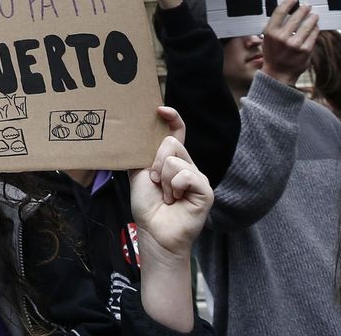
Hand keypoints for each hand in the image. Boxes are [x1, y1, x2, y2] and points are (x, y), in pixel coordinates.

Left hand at [129, 107, 212, 260]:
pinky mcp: (205, 190)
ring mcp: (198, 177)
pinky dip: (174, 187)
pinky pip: (186, 174)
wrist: (154, 232)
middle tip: (155, 183)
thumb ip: (142, 154)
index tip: (160, 109)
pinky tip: (176, 200)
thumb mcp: (139, 173)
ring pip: (175, 160)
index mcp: (172, 160)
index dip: (172, 118)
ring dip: (163, 180)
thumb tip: (135, 132)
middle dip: (156, 163)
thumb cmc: (147, 206)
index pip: (177, 132)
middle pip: (171, 143)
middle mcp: (187, 166)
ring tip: (166, 196)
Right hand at [259, 0, 318, 85]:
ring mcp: (295, 44)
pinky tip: (315, 26)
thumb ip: (275, 26)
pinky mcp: (305, 50)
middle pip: (296, 17)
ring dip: (312, 18)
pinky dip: (315, 29)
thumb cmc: (273, 54)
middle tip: (307, 5)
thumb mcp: (267, 39)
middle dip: (303, 9)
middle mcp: (282, 37)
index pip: (280, 12)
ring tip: (314, 15)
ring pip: (307, 25)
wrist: (279, 74)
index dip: (288, 3)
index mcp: (270, 32)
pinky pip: (313, 35)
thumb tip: (288, 12)